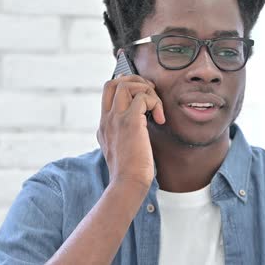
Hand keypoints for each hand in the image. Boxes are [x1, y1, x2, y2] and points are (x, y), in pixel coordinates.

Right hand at [97, 74, 165, 189]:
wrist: (127, 184)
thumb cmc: (129, 172)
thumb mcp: (121, 151)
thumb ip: (124, 136)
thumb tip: (140, 126)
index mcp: (104, 125)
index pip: (108, 93)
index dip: (125, 86)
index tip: (142, 94)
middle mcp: (107, 119)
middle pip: (113, 83)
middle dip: (134, 81)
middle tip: (150, 92)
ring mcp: (116, 119)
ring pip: (125, 84)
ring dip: (145, 90)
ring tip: (156, 106)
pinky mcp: (130, 122)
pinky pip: (143, 97)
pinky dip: (155, 103)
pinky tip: (160, 119)